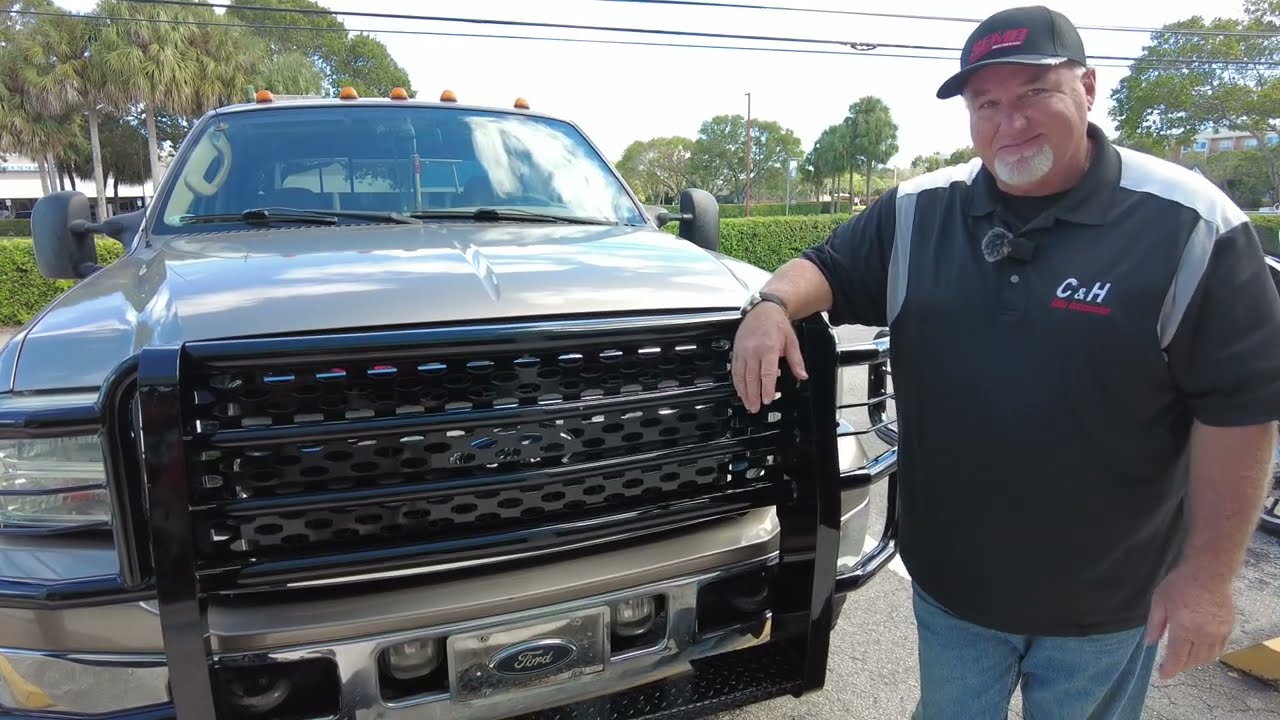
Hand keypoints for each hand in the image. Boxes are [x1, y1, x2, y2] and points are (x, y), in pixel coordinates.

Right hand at [731, 302, 806, 412]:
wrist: (763, 309)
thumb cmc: (777, 324)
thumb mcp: (791, 341)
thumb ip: (796, 361)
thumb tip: (803, 375)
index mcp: (769, 348)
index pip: (767, 373)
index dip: (766, 388)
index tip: (767, 399)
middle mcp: (754, 351)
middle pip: (752, 377)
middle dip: (753, 395)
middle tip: (755, 408)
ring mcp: (743, 351)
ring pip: (741, 375)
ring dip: (743, 392)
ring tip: (747, 403)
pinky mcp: (736, 351)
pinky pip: (734, 369)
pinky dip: (736, 382)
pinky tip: (740, 390)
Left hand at [1144, 564, 1234, 679]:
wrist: (1209, 572)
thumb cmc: (1181, 583)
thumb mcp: (1160, 601)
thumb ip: (1154, 624)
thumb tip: (1148, 643)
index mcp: (1184, 628)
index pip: (1177, 658)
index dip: (1169, 669)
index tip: (1162, 675)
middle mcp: (1203, 634)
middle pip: (1192, 661)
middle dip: (1180, 666)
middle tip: (1170, 664)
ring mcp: (1218, 632)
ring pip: (1207, 657)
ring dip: (1195, 662)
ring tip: (1184, 658)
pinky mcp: (1228, 628)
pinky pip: (1219, 649)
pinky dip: (1208, 654)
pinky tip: (1200, 650)